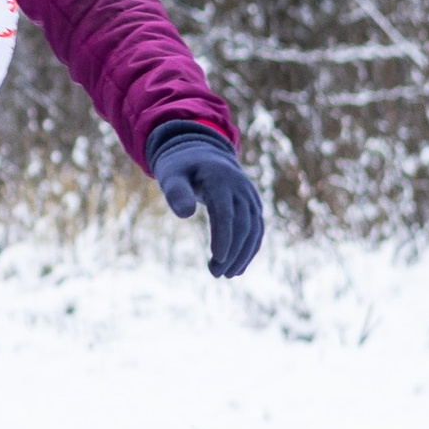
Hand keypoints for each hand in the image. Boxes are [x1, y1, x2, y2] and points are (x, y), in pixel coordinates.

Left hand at [150, 126, 265, 278]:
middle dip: (232, 251)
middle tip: (216, 274)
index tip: (217, 259)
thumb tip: (185, 215)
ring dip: (243, 254)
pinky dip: (250, 249)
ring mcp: (250, 196)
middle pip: (243, 224)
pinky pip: (256, 229)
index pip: (226, 212)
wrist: (202, 154)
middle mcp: (241, 188)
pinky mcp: (253, 205)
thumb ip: (176, 193)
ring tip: (226, 274)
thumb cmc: (181, 168)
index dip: (224, 236)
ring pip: (254, 229)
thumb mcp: (171, 176)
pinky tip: (238, 267)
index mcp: (220, 180)